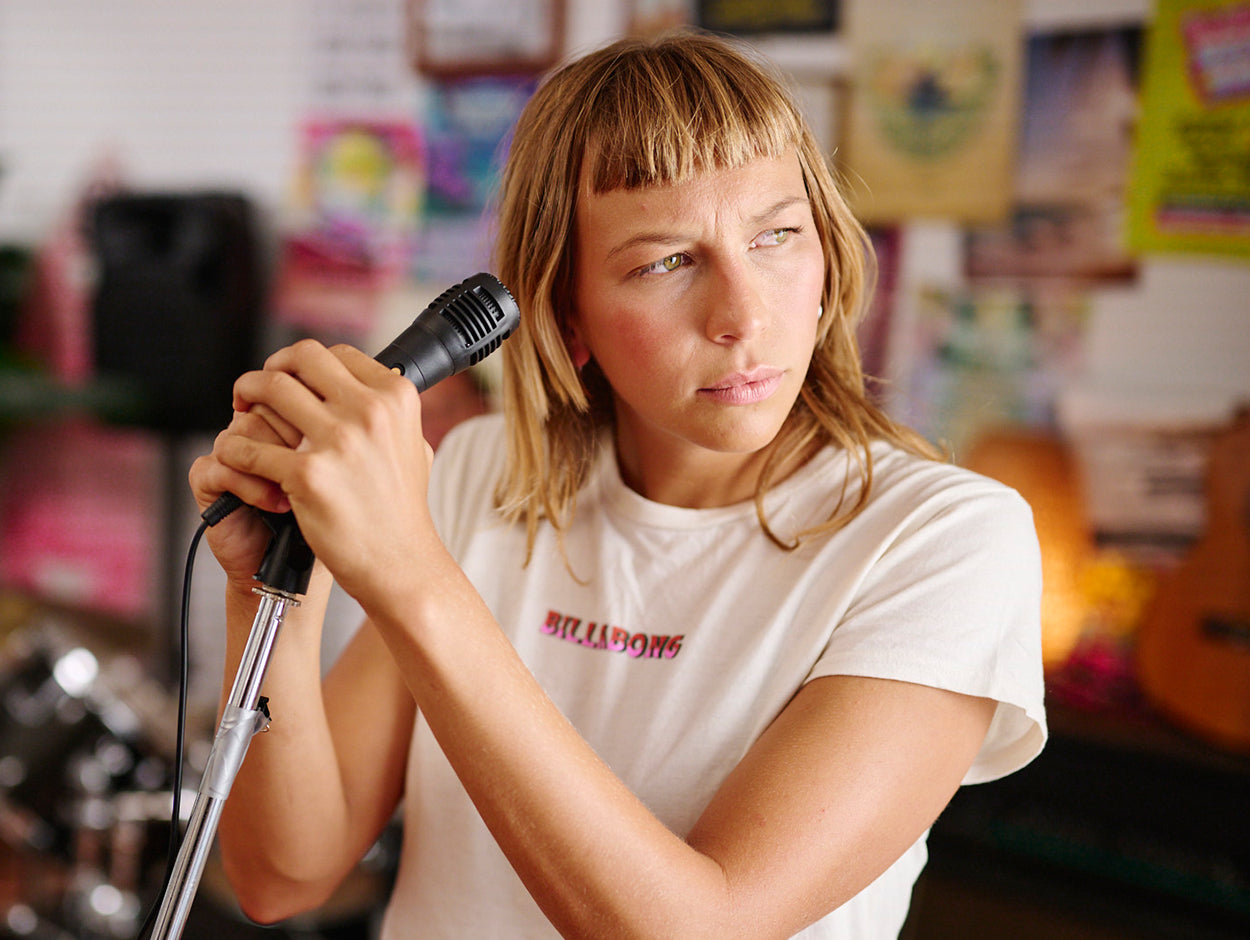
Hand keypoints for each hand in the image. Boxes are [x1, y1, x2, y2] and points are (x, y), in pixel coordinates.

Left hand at [206, 339, 436, 608]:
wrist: (401, 562)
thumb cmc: (402, 509)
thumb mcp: (414, 445)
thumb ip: (390, 413)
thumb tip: (372, 384)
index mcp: (395, 397)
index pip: (336, 354)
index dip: (304, 364)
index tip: (291, 379)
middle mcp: (369, 411)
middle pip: (300, 359)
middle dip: (270, 369)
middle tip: (257, 390)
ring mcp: (338, 441)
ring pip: (269, 390)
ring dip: (245, 396)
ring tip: (241, 414)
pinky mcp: (308, 476)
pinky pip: (250, 445)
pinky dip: (235, 448)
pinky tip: (238, 458)